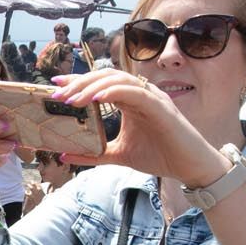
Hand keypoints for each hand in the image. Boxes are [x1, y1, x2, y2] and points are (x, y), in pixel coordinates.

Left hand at [44, 70, 225, 186]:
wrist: (190, 167)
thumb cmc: (160, 156)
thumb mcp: (119, 155)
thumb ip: (93, 154)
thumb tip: (63, 154)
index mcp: (129, 102)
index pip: (100, 84)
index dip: (78, 82)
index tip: (55, 85)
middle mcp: (139, 94)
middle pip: (105, 77)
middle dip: (79, 83)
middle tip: (57, 93)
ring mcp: (150, 97)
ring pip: (117, 80)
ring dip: (92, 87)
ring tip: (72, 99)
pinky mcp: (160, 105)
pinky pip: (134, 91)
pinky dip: (114, 91)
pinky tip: (97, 99)